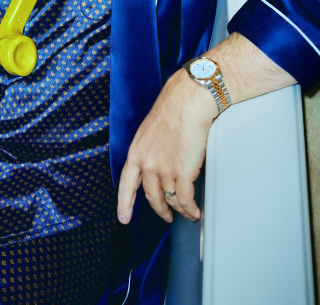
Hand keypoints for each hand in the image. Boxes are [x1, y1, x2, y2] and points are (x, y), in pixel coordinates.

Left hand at [116, 69, 217, 224]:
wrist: (188, 101)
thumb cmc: (173, 110)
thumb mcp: (149, 132)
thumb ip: (148, 151)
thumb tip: (156, 164)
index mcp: (136, 153)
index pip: (127, 184)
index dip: (124, 204)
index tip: (124, 218)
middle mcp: (147, 164)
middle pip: (151, 196)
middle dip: (160, 210)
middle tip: (166, 217)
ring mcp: (164, 169)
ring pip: (171, 200)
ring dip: (180, 210)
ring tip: (187, 213)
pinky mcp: (183, 172)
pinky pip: (185, 199)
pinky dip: (191, 209)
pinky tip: (195, 211)